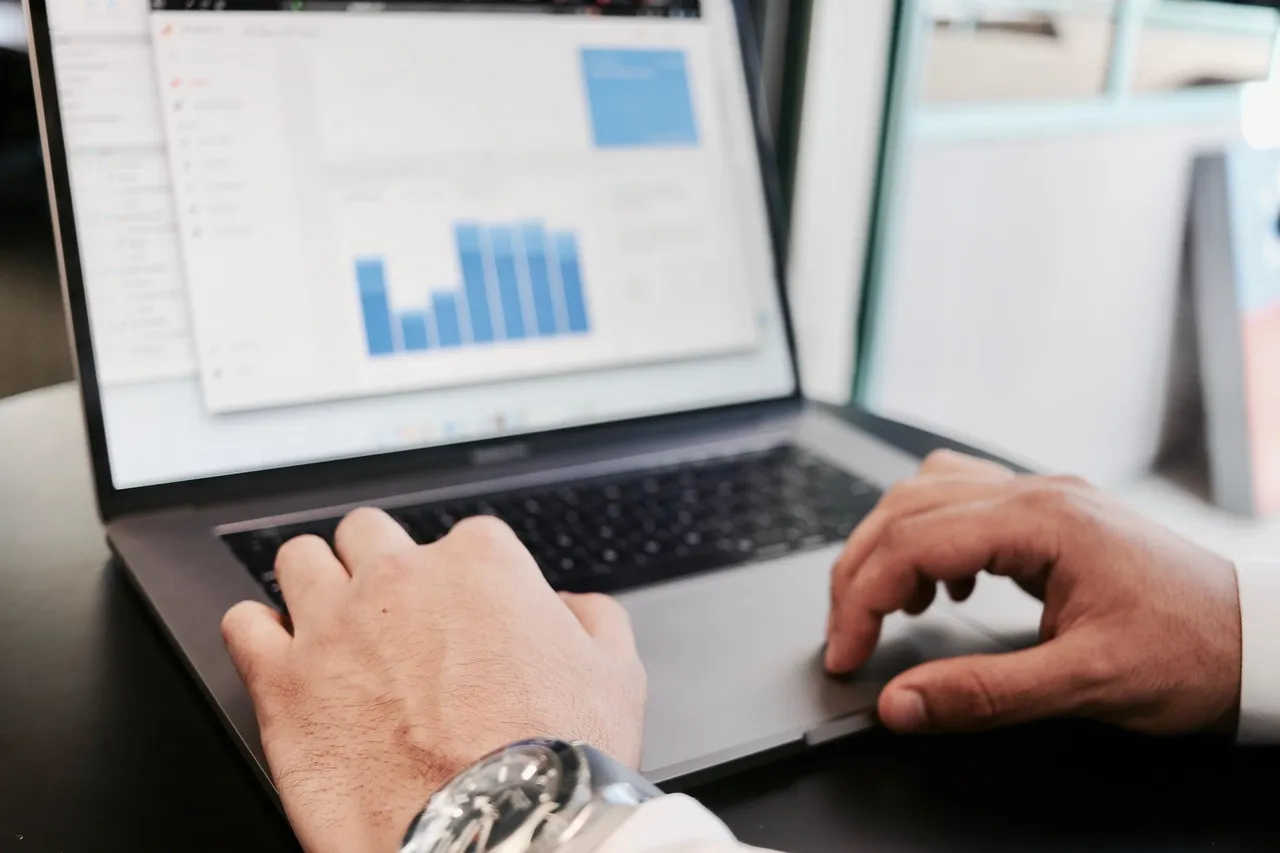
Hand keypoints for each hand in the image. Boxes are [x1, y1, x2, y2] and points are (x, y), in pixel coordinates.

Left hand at [221, 510, 645, 852]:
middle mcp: (400, 577)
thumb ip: (592, 618)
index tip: (468, 616)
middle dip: (381, 564)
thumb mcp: (617, 674)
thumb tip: (570, 607)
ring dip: (314, 582)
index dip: (468, 581)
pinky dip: (257, 633)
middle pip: (370, 532)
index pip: (466, 538)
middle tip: (394, 612)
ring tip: (330, 622)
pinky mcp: (282, 680)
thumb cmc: (553, 759)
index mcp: (481, 563)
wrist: (493, 834)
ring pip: (299, 558)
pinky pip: (241, 623)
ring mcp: (334, 623)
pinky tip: (280, 655)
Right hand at [826, 450, 1240, 736]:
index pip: (913, 541)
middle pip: (906, 507)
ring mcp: (1045, 497)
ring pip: (927, 493)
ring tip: (890, 607)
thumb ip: (984, 693)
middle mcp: (1037, 494)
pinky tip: (945, 585)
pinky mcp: (1052, 514)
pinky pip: (962, 501)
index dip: (862, 599)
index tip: (846, 654)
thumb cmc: (1191, 654)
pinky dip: (930, 539)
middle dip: (860, 571)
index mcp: (1043, 522)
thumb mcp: (1087, 685)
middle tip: (848, 634)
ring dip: (891, 545)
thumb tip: (900, 704)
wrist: (1261, 639)